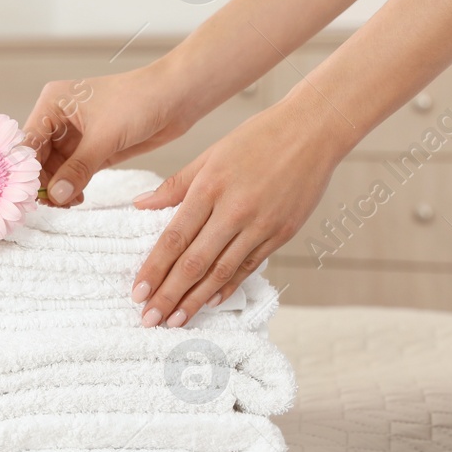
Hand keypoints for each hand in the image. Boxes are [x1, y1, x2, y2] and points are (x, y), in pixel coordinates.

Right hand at [22, 63, 193, 205]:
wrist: (176, 98)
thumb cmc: (139, 102)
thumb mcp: (105, 137)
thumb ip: (78, 168)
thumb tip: (55, 196)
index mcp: (52, 104)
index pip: (28, 142)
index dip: (25, 171)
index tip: (25, 198)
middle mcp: (58, 118)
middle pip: (38, 158)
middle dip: (42, 183)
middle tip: (46, 209)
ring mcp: (75, 135)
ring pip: (55, 169)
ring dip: (57, 189)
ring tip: (64, 206)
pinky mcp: (92, 148)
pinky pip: (73, 173)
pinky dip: (71, 187)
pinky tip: (75, 200)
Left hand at [129, 96, 346, 326]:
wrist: (313, 130)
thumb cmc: (258, 137)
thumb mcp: (210, 155)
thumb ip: (176, 185)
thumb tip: (140, 206)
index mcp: (210, 187)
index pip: (174, 238)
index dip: (154, 269)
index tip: (137, 293)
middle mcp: (234, 210)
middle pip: (195, 262)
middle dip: (169, 295)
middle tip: (149, 319)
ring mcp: (261, 225)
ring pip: (221, 271)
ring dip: (196, 300)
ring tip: (175, 321)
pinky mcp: (281, 233)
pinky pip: (249, 267)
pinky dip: (229, 287)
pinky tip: (211, 302)